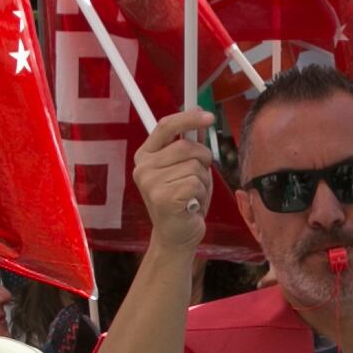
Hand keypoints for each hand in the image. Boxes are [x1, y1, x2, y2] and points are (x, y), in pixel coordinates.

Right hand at [129, 108, 216, 255]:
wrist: (176, 235)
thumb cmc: (184, 200)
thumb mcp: (187, 168)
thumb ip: (191, 145)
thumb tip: (201, 117)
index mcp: (146, 155)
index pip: (166, 126)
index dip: (188, 118)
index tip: (209, 116)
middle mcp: (143, 167)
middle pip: (186, 146)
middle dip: (203, 159)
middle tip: (200, 178)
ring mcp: (150, 183)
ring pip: (194, 167)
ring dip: (203, 182)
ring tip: (193, 195)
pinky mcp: (162, 198)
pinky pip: (195, 183)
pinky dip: (201, 194)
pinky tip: (192, 205)